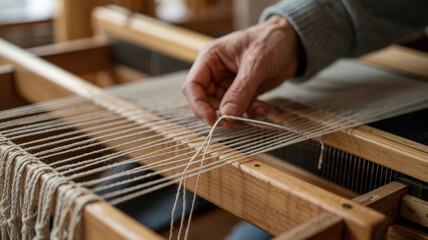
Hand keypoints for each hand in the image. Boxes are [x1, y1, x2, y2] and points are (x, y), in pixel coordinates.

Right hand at [183, 15, 301, 126]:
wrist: (293, 41)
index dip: (198, 105)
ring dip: (239, 114)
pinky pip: (239, 108)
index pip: (193, 86)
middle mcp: (215, 71)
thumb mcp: (255, 64)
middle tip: (234, 122)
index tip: (212, 120)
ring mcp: (228, 82)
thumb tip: (227, 113)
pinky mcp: (242, 91)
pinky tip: (263, 107)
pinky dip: (250, 111)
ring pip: (223, 107)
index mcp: (210, 58)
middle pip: (206, 100)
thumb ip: (241, 90)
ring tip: (257, 109)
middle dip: (221, 113)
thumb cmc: (270, 40)